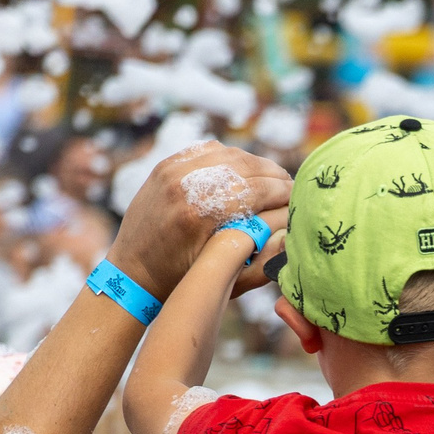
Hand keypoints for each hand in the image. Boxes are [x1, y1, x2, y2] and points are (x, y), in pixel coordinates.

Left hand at [105, 143, 292, 299]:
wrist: (133, 272)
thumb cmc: (183, 283)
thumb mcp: (228, 277)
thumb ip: (265, 252)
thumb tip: (294, 225)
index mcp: (199, 213)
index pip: (256, 189)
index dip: (284, 192)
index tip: (300, 200)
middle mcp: (184, 183)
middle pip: (246, 166)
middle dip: (275, 176)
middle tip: (293, 189)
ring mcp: (172, 169)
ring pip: (229, 154)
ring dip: (257, 165)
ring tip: (274, 180)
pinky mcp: (166, 165)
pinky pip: (208, 150)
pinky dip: (232, 158)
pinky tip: (245, 172)